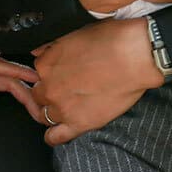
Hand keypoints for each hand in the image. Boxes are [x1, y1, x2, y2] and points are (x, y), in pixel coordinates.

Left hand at [30, 19, 160, 146]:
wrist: (134, 57)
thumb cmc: (110, 41)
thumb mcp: (75, 34)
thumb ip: (52, 47)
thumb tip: (39, 53)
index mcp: (46, 63)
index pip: (37, 72)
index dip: (50, 72)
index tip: (61, 72)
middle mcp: (49, 87)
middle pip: (38, 94)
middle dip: (50, 91)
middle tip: (67, 87)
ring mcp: (62, 108)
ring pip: (44, 115)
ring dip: (53, 110)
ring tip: (68, 106)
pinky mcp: (78, 124)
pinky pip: (54, 137)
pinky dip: (53, 135)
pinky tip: (61, 129)